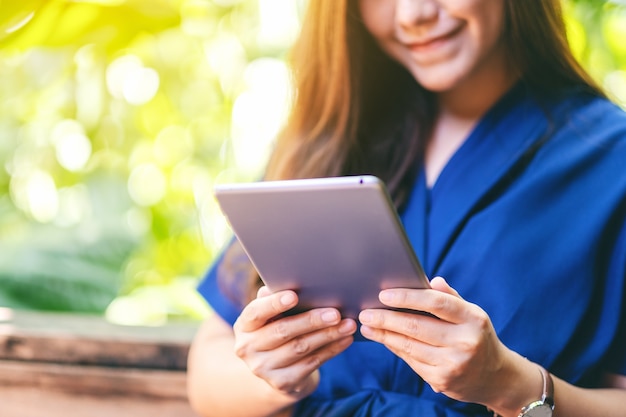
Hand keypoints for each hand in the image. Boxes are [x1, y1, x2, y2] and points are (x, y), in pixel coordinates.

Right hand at [233, 286, 356, 396]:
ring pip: (300, 348)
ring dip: (328, 335)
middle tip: (335, 313)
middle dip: (311, 321)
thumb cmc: (277, 329)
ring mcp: (263, 368)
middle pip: (283, 331)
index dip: (273, 304)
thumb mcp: (271, 316)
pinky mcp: (282, 382)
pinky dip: (331, 350)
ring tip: (348, 325)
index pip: (255, 312)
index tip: (294, 295)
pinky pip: (311, 364)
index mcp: (244, 325)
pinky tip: (345, 340)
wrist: (275, 370)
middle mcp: (248, 348)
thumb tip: (283, 283)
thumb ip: (275, 300)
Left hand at [358, 277, 509, 404]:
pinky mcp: (443, 381)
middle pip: (416, 326)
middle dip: (386, 318)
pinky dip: (395, 348)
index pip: (435, 302)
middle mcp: (466, 342)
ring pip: (409, 346)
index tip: (383, 294)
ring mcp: (454, 364)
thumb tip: (429, 280)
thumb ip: (449, 297)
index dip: (407, 297)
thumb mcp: (471, 314)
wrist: (495, 377)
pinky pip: (411, 361)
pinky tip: (384, 339)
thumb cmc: (476, 336)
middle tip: (366, 312)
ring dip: (384, 335)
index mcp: (473, 318)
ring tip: (367, 326)